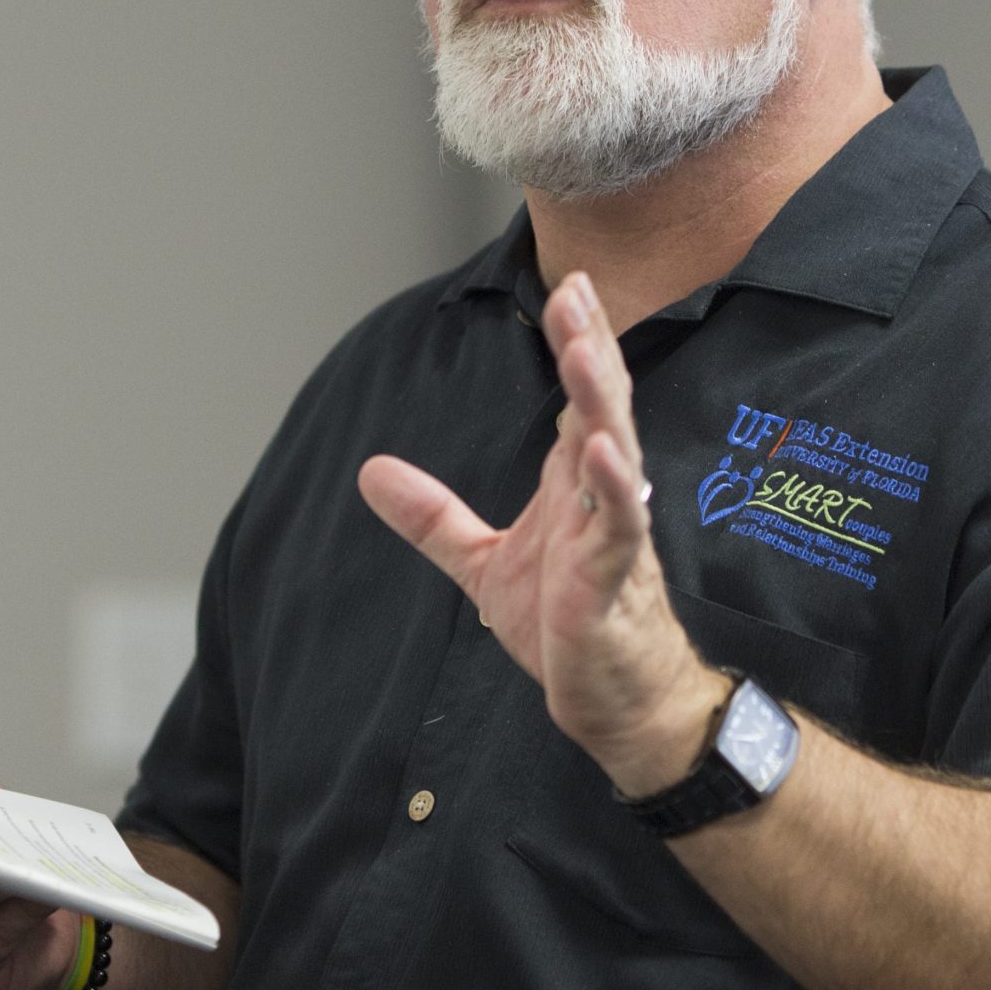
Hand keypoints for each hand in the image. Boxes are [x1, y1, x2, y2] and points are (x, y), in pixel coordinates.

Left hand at [358, 270, 721, 787]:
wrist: (613, 701)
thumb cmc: (567, 625)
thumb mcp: (483, 562)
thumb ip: (433, 517)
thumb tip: (370, 471)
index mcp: (575, 483)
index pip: (580, 397)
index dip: (575, 343)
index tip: (570, 289)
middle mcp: (600, 495)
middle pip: (601, 406)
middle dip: (591, 347)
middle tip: (579, 290)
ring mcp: (612, 534)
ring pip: (616, 451)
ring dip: (601, 400)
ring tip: (585, 349)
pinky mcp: (615, 580)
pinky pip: (620, 525)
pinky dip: (612, 488)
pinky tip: (601, 452)